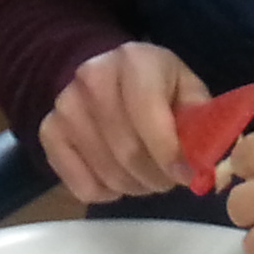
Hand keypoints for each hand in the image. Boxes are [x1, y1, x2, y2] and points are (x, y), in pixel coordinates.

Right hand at [38, 42, 205, 202]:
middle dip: (156, 177)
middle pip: (128, 152)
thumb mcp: (186, 87)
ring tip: (146, 175)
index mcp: (135, 61)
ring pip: (107, 173)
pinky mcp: (49, 131)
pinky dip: (105, 192)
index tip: (187, 175)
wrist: (104, 72)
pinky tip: (117, 177)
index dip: (171, 156)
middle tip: (168, 179)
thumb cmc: (156, 84)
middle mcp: (93, 78)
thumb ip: (200, 119)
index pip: (150, 119)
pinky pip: (80, 184)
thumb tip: (204, 162)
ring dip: (135, 186)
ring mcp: (66, 105)